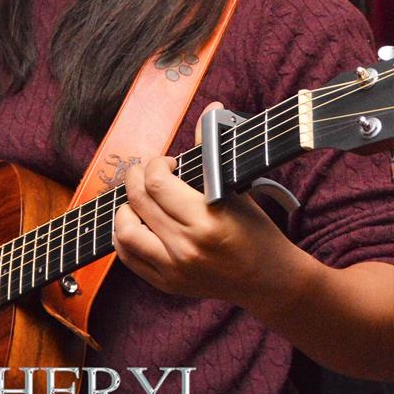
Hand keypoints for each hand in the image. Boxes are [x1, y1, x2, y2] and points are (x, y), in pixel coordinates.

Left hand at [113, 102, 298, 307]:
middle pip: (138, 201)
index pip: (157, 183)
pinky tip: (136, 222)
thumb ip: (213, 151)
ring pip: (125, 231)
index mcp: (206, 220)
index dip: (156, 165)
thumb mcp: (238, 189)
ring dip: (125, 208)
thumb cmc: (257, 232)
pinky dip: (124, 236)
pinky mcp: (168, 284)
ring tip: (139, 199)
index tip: (168, 163)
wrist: (270, 280)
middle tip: (147, 173)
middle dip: (136, 177)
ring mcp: (175, 268)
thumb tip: (212, 110)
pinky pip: (128, 257)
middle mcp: (186, 246)